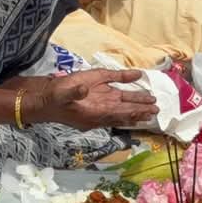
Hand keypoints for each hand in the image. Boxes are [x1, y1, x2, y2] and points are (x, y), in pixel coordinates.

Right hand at [26, 69, 157, 130]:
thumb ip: (76, 91)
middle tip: (157, 110)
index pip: (120, 113)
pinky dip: (124, 97)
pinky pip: (112, 99)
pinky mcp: (94, 101)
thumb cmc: (55, 97)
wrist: (44, 101)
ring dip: (135, 109)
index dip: (136, 111)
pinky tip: (133, 91)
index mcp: (95, 112)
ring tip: (150, 111)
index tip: (150, 110)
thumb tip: (85, 89)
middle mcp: (100, 112)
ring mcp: (98, 107)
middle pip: (124, 112)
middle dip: (140, 111)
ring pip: (121, 109)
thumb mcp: (65, 92)